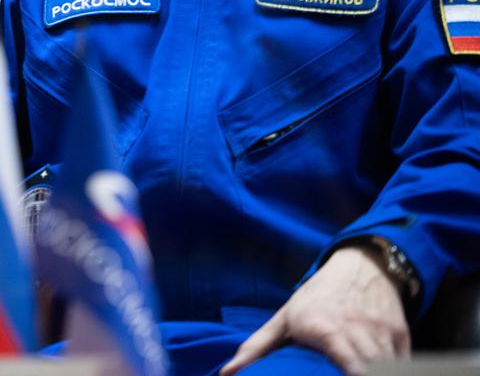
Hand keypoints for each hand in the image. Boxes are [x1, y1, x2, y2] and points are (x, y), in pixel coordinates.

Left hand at [221, 245, 409, 375]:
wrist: (360, 266)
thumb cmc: (316, 297)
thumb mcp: (285, 318)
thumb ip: (258, 347)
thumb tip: (227, 372)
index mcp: (324, 328)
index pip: (348, 365)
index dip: (354, 375)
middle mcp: (355, 330)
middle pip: (371, 370)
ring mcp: (381, 333)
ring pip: (389, 367)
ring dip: (381, 373)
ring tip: (369, 374)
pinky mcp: (401, 335)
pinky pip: (403, 363)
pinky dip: (396, 370)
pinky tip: (384, 371)